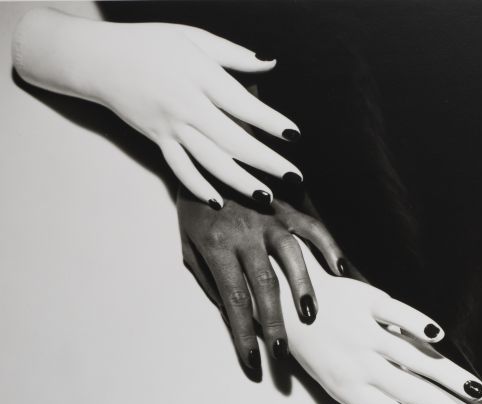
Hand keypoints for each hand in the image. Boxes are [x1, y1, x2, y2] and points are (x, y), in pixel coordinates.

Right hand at [13, 11, 299, 203]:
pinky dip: (197, 186)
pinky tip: (218, 201)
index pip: (241, 103)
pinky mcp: (158, 141)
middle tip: (293, 177)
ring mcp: (171, 128)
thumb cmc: (151, 44)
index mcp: (198, 76)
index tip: (293, 135)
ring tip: (265, 195)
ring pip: (209, 161)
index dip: (269, 121)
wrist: (101, 60)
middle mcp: (186, 106)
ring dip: (239, 181)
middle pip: (232, 140)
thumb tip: (270, 63)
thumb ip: (233, 54)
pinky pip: (180, 169)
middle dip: (265, 161)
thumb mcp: (193, 37)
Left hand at [178, 191, 347, 369]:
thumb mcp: (189, 246)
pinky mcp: (287, 207)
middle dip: (274, 323)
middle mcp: (245, 233)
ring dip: (303, 288)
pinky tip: (340, 270)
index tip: (252, 361)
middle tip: (282, 353)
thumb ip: (210, 280)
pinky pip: (312, 228)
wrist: (204, 153)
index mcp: (216, 246)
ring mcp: (269, 218)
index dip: (243, 334)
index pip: (233, 300)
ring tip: (311, 317)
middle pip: (263, 285)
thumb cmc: (196, 210)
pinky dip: (328, 248)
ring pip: (291, 256)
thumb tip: (231, 316)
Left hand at [270, 240, 481, 403]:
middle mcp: (357, 365)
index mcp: (349, 391)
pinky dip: (417, 324)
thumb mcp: (342, 382)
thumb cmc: (322, 353)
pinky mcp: (365, 300)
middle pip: (413, 394)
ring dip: (449, 376)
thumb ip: (380, 393)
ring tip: (478, 393)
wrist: (287, 305)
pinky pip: (396, 313)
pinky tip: (439, 336)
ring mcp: (361, 332)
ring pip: (412, 358)